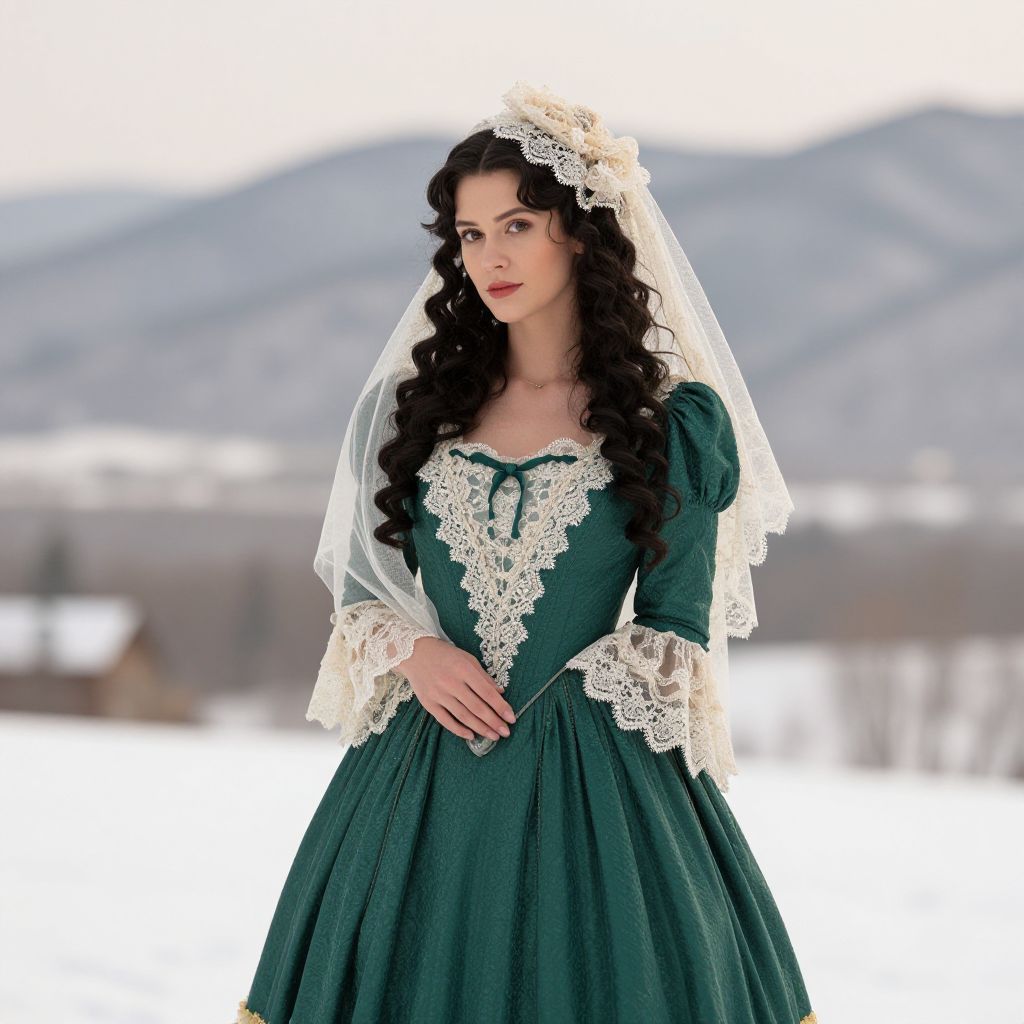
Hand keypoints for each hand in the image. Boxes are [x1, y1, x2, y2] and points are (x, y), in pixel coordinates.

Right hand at [396, 636, 516, 740]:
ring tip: (493, 736)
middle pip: (476, 707)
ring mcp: (438, 694)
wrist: (415, 653)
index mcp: (464, 669)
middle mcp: (451, 683)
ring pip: (463, 716)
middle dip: (493, 722)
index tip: (511, 718)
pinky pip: (445, 720)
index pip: (486, 692)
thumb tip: (500, 693)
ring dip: (480, 728)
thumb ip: (484, 677)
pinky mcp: (428, 703)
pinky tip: (471, 736)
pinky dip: (458, 730)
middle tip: (506, 732)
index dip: (500, 707)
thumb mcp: (468, 659)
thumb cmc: (446, 655)